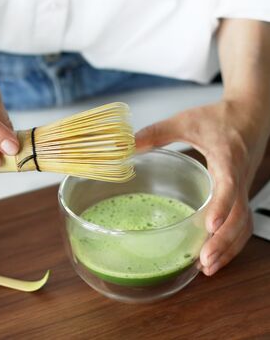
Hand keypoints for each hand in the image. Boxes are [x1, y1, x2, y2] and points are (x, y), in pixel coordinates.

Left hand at [136, 99, 269, 274]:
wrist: (251, 113)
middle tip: (203, 261)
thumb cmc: (220, 117)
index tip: (209, 226)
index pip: (228, 185)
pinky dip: (232, 240)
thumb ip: (157, 133)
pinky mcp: (241, 192)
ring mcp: (243, 187)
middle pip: (240, 216)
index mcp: (227, 158)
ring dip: (229, 247)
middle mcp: (239, 177)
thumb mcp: (186, 121)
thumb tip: (127, 147)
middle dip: (224, 241)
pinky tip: (216, 251)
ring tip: (208, 267)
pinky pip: (242, 221)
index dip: (221, 206)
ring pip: (244, 223)